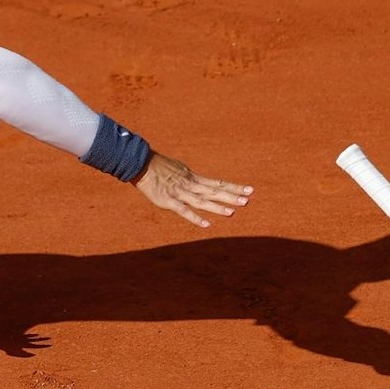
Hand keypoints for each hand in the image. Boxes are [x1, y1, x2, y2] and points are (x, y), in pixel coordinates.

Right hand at [134, 152, 251, 227]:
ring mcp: (180, 193)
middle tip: (248, 200)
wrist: (140, 164)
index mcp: (193, 177)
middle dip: (231, 196)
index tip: (249, 190)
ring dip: (217, 206)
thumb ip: (189, 177)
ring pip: (202, 201)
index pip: (218, 183)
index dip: (233, 187)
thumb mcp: (178, 169)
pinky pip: (183, 211)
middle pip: (214, 192)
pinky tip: (206, 224)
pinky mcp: (168, 201)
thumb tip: (199, 180)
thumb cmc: (158, 166)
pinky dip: (195, 217)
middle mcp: (190, 185)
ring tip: (233, 211)